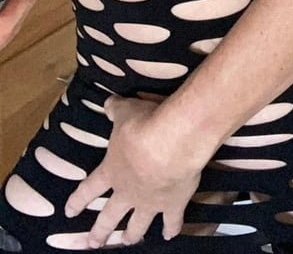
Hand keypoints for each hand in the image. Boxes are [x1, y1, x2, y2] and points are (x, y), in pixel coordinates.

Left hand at [64, 95, 201, 246]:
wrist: (170, 142)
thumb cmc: (142, 125)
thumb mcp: (125, 111)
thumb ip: (115, 109)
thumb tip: (107, 103)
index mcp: (112, 171)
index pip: (89, 188)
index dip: (78, 200)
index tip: (69, 211)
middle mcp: (127, 192)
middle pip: (110, 216)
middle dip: (100, 231)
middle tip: (93, 244)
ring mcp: (149, 202)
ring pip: (137, 225)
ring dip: (131, 234)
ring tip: (127, 242)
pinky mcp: (173, 204)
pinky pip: (172, 220)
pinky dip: (171, 228)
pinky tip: (170, 236)